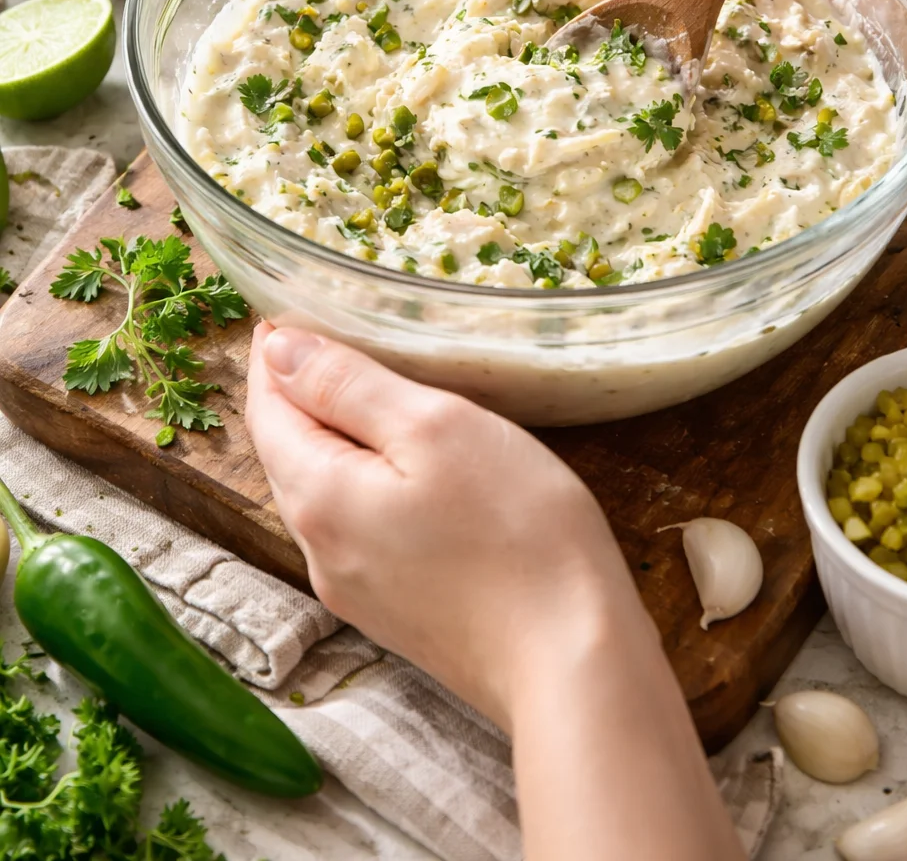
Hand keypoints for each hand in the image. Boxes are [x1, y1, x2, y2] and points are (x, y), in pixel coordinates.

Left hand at [246, 324, 646, 730]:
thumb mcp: (434, 427)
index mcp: (319, 495)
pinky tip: (396, 467)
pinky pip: (354, 527)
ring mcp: (355, 589)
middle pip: (287, 454)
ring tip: (358, 392)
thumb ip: (349, 386)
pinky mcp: (394, 611)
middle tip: (320, 340)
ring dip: (327, 438)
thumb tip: (277, 350)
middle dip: (294, 395)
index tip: (286, 311)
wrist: (570, 661)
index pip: (268, 410)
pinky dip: (358, 481)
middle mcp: (319, 548)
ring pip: (320, 492)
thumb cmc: (514, 530)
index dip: (274, 356)